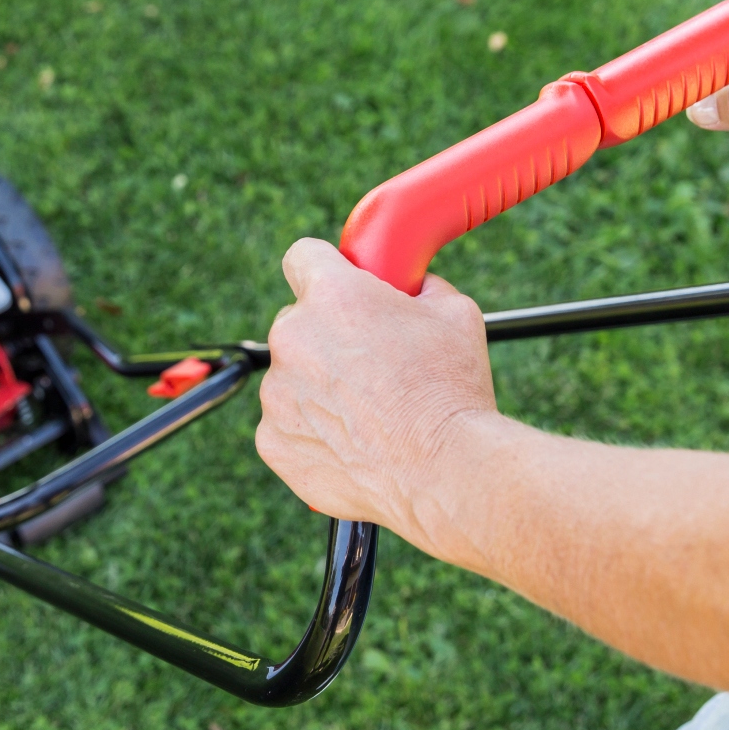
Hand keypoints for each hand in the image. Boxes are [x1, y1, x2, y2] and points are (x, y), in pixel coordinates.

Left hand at [255, 238, 496, 563]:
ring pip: (292, 377)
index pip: (303, 256)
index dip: (324, 269)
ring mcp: (277, 393)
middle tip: (372, 363)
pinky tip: (355, 443)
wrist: (444, 473)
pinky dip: (312, 432)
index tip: (339, 285)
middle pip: (297, 322)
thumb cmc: (451, 391)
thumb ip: (421, 287)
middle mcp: (292, 337)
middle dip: (327, 336)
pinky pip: (286, 425)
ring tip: (372, 413)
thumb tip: (414, 285)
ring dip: (319, 387)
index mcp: (333, 295)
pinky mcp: (273, 442)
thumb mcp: (455, 314)